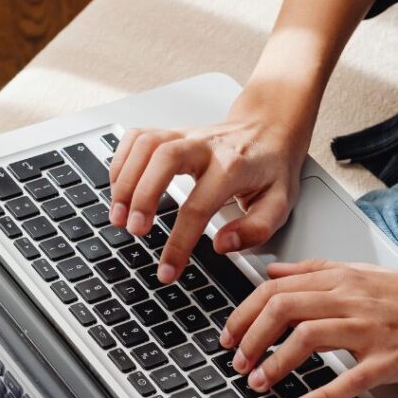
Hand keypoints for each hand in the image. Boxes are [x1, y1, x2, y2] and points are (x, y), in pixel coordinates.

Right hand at [107, 82, 313, 283]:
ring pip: (145, 144)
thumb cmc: (271, 167)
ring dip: (124, 180)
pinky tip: (119, 188)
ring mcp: (185, 135)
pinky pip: (137, 138)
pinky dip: (121, 162)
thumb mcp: (280, 203)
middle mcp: (206, 146)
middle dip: (142, 196)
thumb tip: (221, 245)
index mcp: (233, 167)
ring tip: (118, 215)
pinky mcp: (171, 132)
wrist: (271, 127)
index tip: (167, 270)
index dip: (179, 243)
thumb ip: (256, 229)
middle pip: (164, 159)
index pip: (199, 207)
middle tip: (133, 230)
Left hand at [219, 259, 397, 397]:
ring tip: (257, 383)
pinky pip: (348, 379)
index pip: (276, 288)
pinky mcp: (391, 359)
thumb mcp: (366, 274)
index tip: (229, 335)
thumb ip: (316, 271)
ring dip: (273, 363)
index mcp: (344, 278)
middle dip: (249, 337)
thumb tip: (273, 271)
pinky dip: (318, 397)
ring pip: (307, 337)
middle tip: (236, 362)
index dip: (243, 313)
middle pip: (282, 308)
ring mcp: (373, 328)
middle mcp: (354, 298)